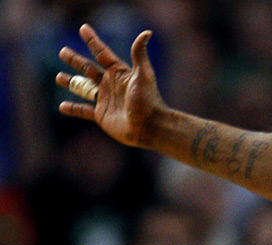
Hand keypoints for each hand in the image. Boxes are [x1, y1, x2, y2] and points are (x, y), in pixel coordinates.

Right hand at [56, 24, 162, 146]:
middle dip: (75, 60)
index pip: (102, 53)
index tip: (83, 28)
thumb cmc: (148, 100)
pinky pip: (83, 111)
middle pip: (88, 68)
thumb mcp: (144, 74)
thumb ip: (139, 54)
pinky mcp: (101, 115)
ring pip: (83, 88)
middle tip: (63, 52)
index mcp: (118, 72)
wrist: (150, 127)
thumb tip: (147, 33)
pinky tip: (62, 107)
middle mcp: (110, 84)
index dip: (93, 41)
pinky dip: (73, 109)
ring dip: (71, 82)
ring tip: (59, 77)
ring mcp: (105, 100)